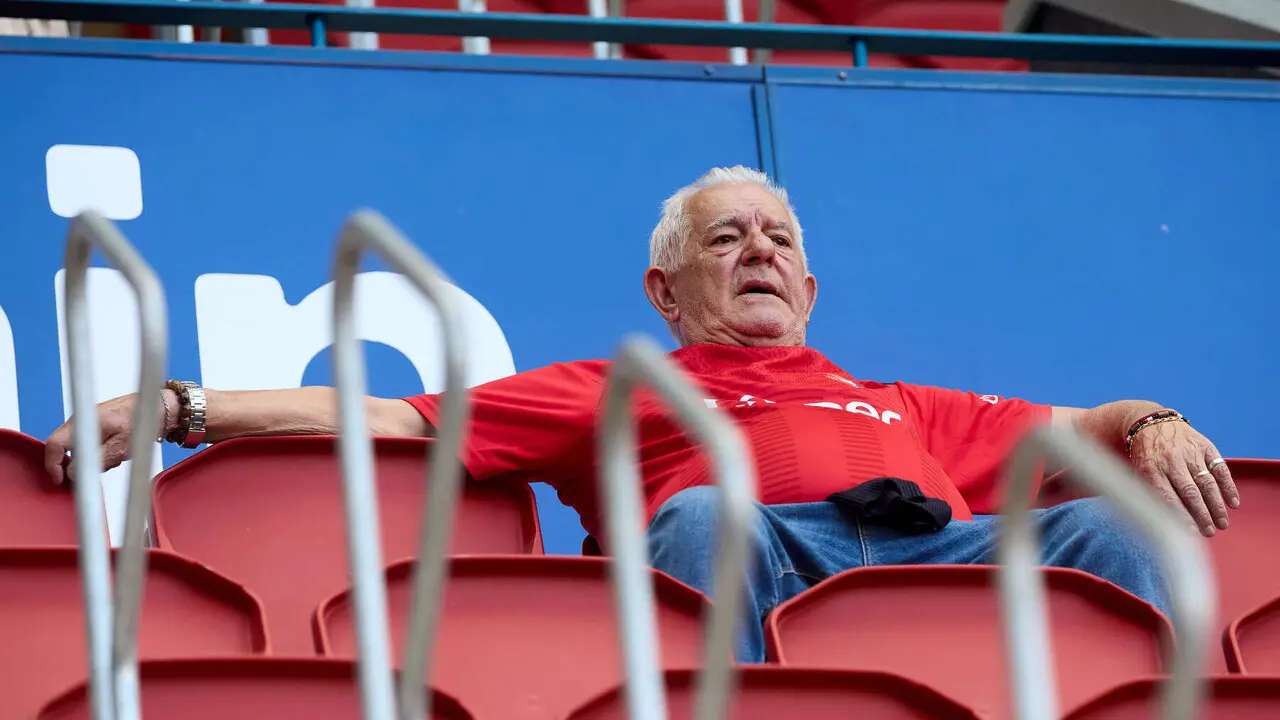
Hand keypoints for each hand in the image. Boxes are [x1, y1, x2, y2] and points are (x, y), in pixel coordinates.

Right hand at [43, 391, 173, 486]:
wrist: (158, 408)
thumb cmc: (143, 421)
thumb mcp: (121, 446)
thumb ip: (97, 459)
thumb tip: (74, 473)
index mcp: (84, 422)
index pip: (54, 444)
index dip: (52, 465)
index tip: (60, 479)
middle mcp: (82, 421)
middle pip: (65, 449)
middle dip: (79, 463)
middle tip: (102, 466)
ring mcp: (88, 423)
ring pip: (79, 449)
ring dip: (94, 459)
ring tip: (116, 455)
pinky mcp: (97, 427)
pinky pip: (90, 445)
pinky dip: (100, 453)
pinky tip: (116, 450)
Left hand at [1128, 419, 1238, 536]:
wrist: (1151, 423)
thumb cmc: (1145, 455)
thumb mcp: (1139, 472)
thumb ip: (1150, 492)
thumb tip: (1165, 522)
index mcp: (1151, 469)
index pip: (1167, 497)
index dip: (1181, 516)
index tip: (1191, 532)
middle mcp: (1171, 461)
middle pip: (1190, 492)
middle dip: (1202, 515)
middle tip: (1210, 531)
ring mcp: (1190, 453)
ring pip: (1207, 482)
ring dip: (1216, 505)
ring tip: (1222, 523)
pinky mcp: (1204, 446)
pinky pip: (1220, 468)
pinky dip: (1228, 486)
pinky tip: (1232, 502)